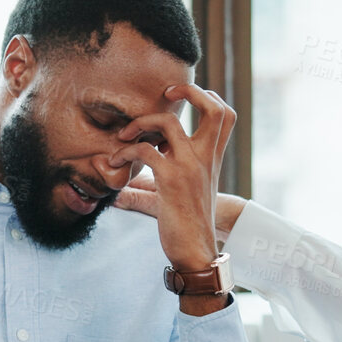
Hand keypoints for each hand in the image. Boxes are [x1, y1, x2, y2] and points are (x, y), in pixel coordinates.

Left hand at [114, 85, 236, 271]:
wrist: (196, 252)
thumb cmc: (188, 224)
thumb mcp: (181, 193)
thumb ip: (162, 175)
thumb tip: (130, 174)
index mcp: (212, 158)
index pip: (226, 114)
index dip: (207, 97)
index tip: (181, 101)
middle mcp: (205, 157)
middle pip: (214, 107)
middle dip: (188, 90)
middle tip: (165, 95)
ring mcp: (190, 166)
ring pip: (169, 121)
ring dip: (140, 122)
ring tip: (124, 135)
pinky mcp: (171, 180)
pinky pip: (144, 150)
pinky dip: (125, 152)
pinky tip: (115, 163)